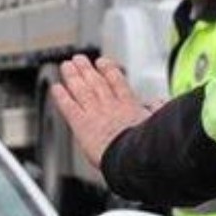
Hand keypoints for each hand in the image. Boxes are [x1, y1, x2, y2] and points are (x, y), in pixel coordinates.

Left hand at [50, 56, 150, 170]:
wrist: (133, 156)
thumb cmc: (147, 145)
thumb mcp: (158, 123)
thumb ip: (157, 110)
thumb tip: (160, 102)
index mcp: (129, 106)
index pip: (117, 82)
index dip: (108, 70)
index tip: (102, 62)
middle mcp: (110, 106)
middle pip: (96, 82)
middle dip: (86, 69)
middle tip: (79, 59)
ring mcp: (94, 113)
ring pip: (81, 90)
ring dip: (73, 76)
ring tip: (67, 66)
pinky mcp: (81, 124)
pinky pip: (69, 107)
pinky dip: (61, 96)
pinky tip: (56, 88)